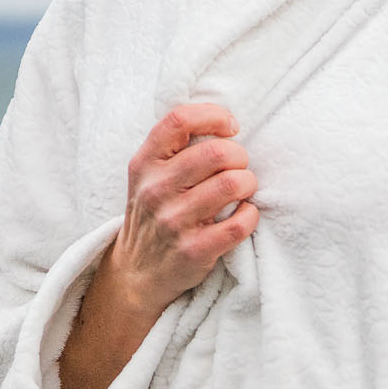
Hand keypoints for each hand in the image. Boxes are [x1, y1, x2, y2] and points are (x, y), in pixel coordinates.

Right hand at [105, 103, 259, 315]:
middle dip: (239, 156)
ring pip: (233, 184)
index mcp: (145, 163)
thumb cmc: (154, 212)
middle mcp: (155, 189)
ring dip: (249, 184)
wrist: (136, 272)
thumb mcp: (147, 174)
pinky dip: (251, 215)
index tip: (230, 128)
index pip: (179, 120)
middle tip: (238, 167)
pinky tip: (242, 215)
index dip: (213, 116)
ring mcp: (173, 221)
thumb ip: (173, 147)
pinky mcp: (194, 250)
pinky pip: (240, 223)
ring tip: (242, 190)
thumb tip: (223, 120)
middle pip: (217, 152)